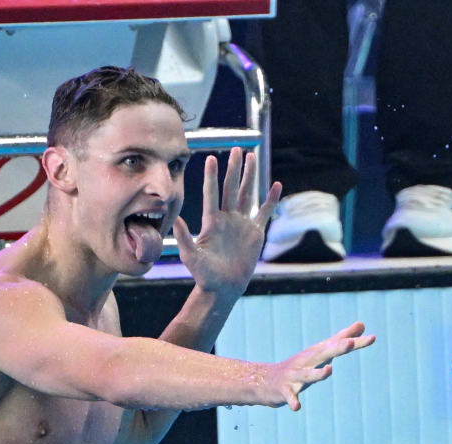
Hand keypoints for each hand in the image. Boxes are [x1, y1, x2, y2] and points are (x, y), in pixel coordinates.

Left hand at [173, 147, 281, 296]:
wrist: (223, 287)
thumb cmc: (204, 274)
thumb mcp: (190, 256)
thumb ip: (183, 237)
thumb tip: (175, 219)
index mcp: (211, 222)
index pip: (212, 193)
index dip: (212, 176)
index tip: (210, 158)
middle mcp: (227, 218)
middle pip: (231, 188)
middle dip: (234, 168)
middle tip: (237, 149)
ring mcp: (241, 224)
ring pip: (247, 194)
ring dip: (250, 176)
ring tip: (252, 157)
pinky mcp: (255, 233)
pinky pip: (264, 212)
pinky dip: (271, 199)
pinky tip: (276, 185)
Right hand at [262, 322, 375, 410]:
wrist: (266, 381)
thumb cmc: (299, 366)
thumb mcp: (321, 352)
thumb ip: (342, 339)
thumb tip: (362, 324)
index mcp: (317, 353)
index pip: (339, 346)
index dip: (357, 343)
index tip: (374, 338)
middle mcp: (307, 361)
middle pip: (324, 354)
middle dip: (336, 349)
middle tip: (350, 343)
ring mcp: (295, 376)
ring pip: (308, 375)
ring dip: (318, 373)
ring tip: (329, 370)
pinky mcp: (285, 390)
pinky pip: (290, 396)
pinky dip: (293, 401)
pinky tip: (297, 407)